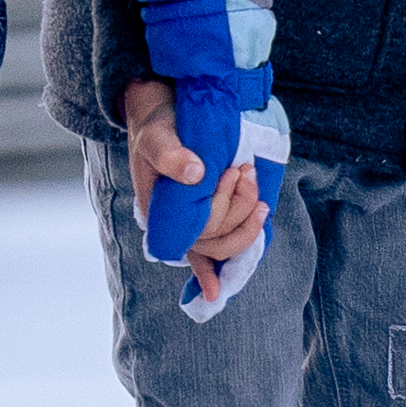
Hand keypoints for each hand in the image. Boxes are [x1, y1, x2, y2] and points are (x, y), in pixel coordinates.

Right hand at [122, 77, 265, 277]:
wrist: (160, 117)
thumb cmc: (155, 130)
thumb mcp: (156, 137)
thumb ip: (171, 155)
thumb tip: (197, 174)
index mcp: (161, 214)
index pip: (196, 235)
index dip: (218, 227)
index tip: (228, 200)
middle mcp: (177, 225)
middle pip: (216, 237)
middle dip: (239, 206)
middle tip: (244, 168)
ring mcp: (194, 221)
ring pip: (227, 237)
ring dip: (246, 211)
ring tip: (250, 174)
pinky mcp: (208, 211)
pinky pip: (221, 240)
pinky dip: (227, 254)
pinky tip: (218, 288)